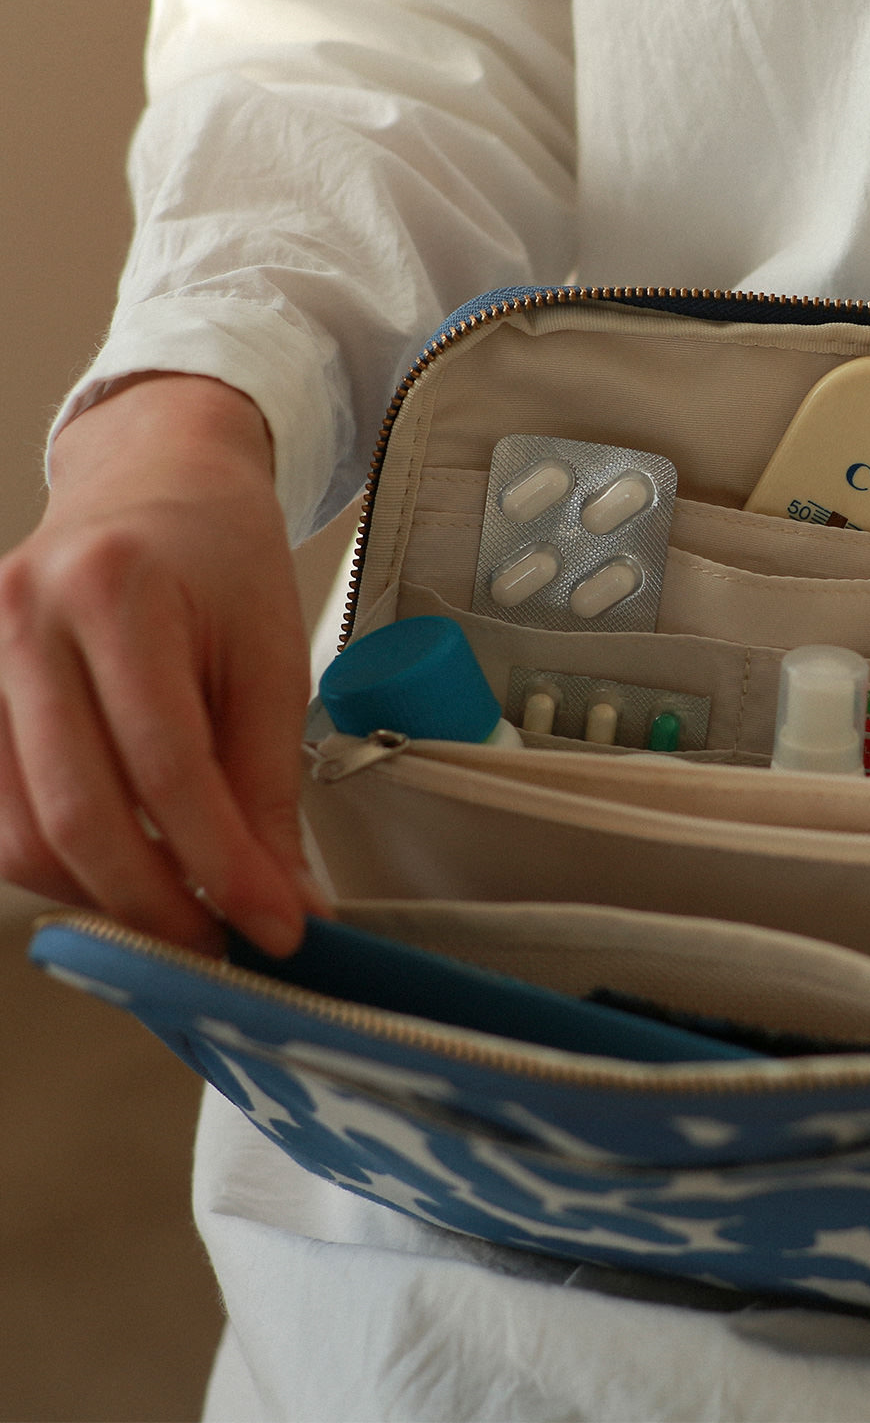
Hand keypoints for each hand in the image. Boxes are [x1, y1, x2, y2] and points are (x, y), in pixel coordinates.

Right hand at [0, 373, 326, 955]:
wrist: (157, 483)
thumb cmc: (223, 562)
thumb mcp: (271, 658)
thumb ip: (268, 783)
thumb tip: (282, 900)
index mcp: (117, 593)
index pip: (170, 768)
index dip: (226, 865)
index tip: (278, 928)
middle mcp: (21, 618)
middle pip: (77, 810)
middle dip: (158, 904)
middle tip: (223, 946)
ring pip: (17, 828)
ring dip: (102, 897)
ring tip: (181, 918)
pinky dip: (55, 862)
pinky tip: (121, 875)